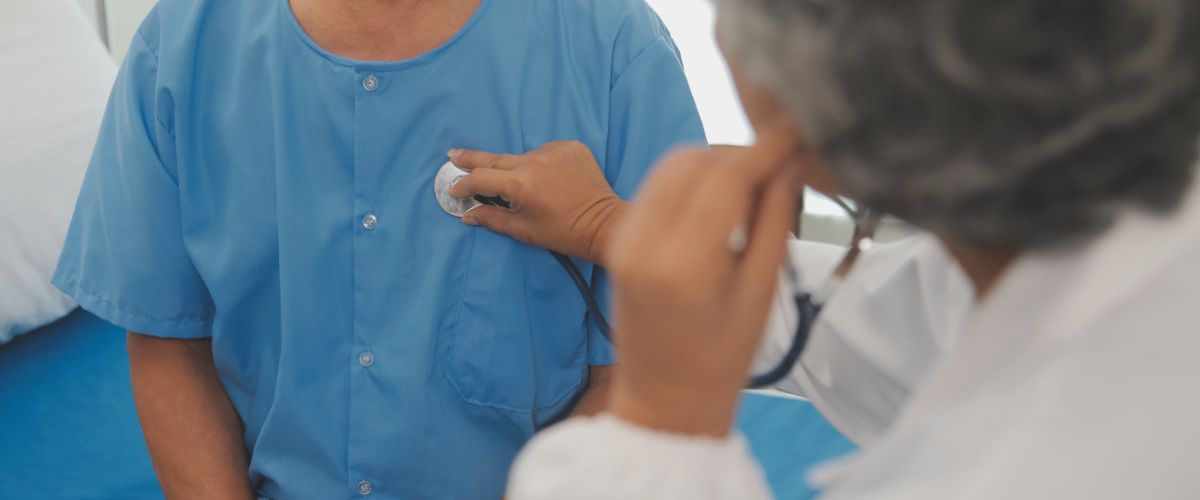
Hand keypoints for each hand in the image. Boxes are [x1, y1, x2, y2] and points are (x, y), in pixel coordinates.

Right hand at [447, 141, 627, 265]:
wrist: (603, 224)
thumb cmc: (562, 233)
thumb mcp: (522, 230)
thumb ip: (491, 218)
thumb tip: (467, 214)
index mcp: (519, 184)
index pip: (480, 178)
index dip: (463, 183)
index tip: (454, 188)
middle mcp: (534, 161)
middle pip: (495, 158)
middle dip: (472, 158)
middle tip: (454, 154)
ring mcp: (554, 151)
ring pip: (523, 157)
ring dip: (518, 168)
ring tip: (530, 188)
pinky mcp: (571, 147)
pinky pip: (546, 152)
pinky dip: (543, 163)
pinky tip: (552, 180)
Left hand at [606, 129, 798, 436]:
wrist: (663, 398)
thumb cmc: (722, 358)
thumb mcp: (761, 290)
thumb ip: (775, 220)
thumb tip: (788, 162)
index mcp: (684, 263)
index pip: (725, 176)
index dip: (764, 148)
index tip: (795, 132)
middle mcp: (644, 243)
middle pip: (694, 159)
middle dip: (739, 152)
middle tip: (778, 165)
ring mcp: (624, 238)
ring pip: (672, 165)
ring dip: (714, 162)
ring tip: (752, 188)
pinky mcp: (618, 239)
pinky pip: (656, 186)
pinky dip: (690, 179)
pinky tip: (720, 203)